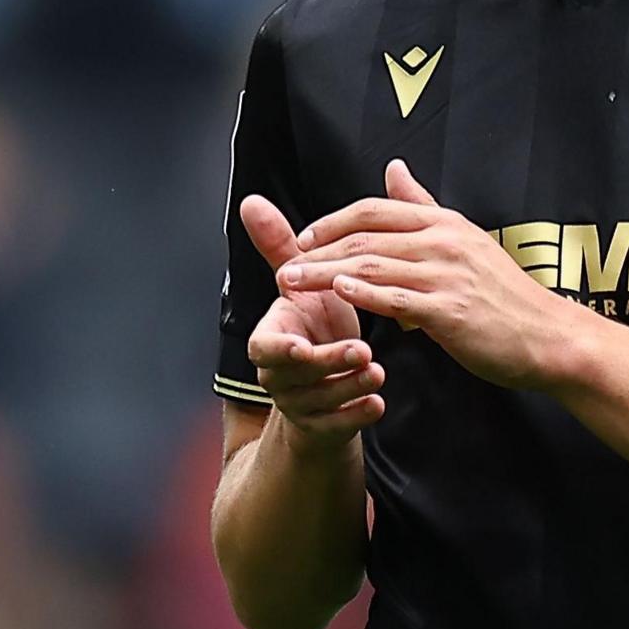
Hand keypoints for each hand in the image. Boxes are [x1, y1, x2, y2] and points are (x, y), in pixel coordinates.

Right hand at [240, 193, 385, 451]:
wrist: (320, 384)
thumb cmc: (311, 325)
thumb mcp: (298, 288)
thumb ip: (280, 247)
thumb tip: (251, 201)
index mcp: (270, 339)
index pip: (264, 347)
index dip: (280, 347)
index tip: (302, 343)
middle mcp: (278, 375)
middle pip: (296, 375)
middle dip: (327, 363)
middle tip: (363, 350)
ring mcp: (300, 404)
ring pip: (319, 402)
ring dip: (348, 387)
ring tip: (378, 373)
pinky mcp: (323, 427)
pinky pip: (337, 426)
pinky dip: (356, 415)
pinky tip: (378, 403)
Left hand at [280, 160, 590, 391]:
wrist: (549, 337)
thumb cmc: (505, 296)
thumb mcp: (466, 239)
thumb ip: (424, 206)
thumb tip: (394, 170)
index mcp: (444, 223)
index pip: (375, 209)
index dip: (332, 221)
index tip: (302, 237)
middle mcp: (444, 241)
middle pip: (366, 237)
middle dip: (318, 250)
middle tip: (284, 264)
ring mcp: (448, 275)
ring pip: (374, 266)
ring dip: (326, 274)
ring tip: (293, 282)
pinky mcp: (451, 312)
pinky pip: (398, 298)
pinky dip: (365, 294)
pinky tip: (338, 294)